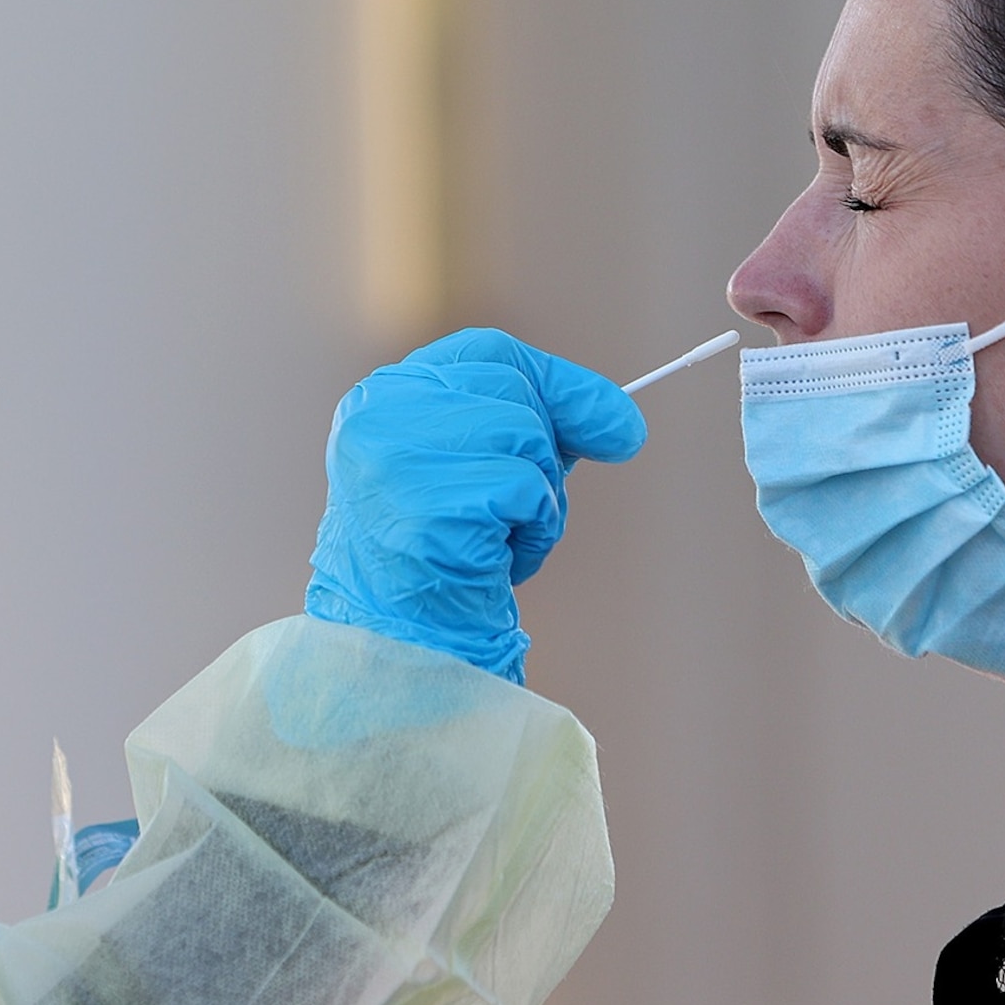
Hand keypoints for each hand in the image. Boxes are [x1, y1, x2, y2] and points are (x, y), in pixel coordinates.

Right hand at [304, 329, 645, 682]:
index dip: (556, 382)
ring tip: (500, 540)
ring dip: (540, 500)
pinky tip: (499, 562)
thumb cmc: (444, 560)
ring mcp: (398, 460)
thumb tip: (625, 422)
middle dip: (548, 450)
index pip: (487, 354)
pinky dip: (535, 531)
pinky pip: (526, 491)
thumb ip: (541, 430)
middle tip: (524, 510)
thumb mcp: (483, 472)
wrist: (399, 650)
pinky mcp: (430, 506)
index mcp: (380, 401)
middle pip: (513, 391)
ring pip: (526, 439)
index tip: (612, 422)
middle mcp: (379, 418)